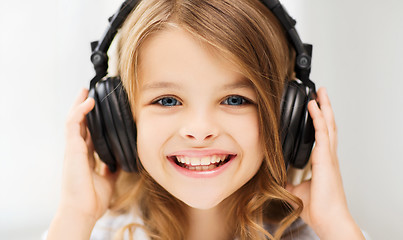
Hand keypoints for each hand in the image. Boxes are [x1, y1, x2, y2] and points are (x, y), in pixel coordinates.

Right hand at [59, 88, 117, 221]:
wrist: (83, 210)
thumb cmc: (92, 198)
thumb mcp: (108, 179)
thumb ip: (113, 168)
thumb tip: (122, 160)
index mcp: (85, 156)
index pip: (88, 133)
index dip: (92, 120)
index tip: (99, 109)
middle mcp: (78, 150)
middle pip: (79, 123)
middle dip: (83, 107)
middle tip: (89, 93)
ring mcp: (73, 148)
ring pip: (73, 120)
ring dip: (79, 104)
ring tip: (87, 91)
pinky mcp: (71, 148)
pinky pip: (73, 124)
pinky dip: (80, 111)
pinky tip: (89, 102)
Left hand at [286, 88, 363, 238]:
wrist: (327, 219)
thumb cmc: (318, 207)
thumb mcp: (296, 189)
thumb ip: (288, 180)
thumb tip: (277, 176)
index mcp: (323, 161)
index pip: (323, 135)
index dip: (320, 120)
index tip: (316, 106)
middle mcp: (328, 156)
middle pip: (329, 125)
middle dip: (325, 107)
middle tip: (321, 92)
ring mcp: (328, 156)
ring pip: (328, 125)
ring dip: (324, 107)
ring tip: (321, 92)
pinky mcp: (326, 158)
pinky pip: (322, 133)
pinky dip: (318, 118)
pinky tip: (314, 106)